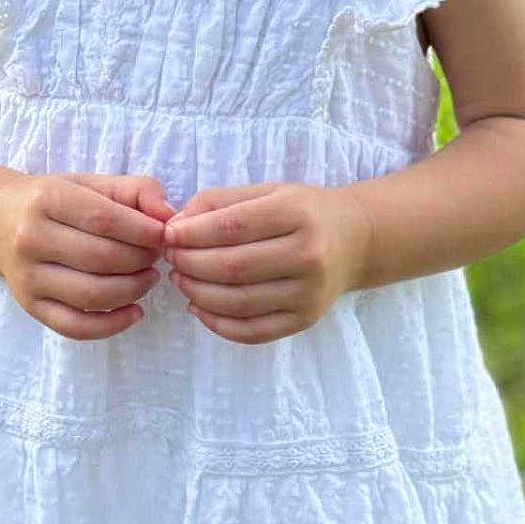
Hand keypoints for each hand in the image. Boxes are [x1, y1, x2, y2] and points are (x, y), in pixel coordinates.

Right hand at [0, 172, 174, 340]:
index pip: (105, 219)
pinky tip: (135, 312)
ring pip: (91, 295)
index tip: (164, 234)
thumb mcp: (92, 183)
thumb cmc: (55, 199)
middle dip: (141, 259)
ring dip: (133, 290)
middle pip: (101, 258)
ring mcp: (27, 277)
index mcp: (47, 199)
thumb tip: (168, 215)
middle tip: (158, 255)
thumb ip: (136, 190)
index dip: (143, 231)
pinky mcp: (29, 306)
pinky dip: (112, 326)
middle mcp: (31, 239)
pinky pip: (75, 326)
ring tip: (149, 277)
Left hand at [161, 182, 372, 344]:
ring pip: (239, 303)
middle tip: (170, 257)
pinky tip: (198, 307)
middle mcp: (307, 255)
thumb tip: (176, 225)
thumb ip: (220, 202)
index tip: (169, 234)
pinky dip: (217, 324)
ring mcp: (308, 294)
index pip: (233, 226)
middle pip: (233, 267)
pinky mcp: (304, 321)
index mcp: (297, 213)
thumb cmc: (304, 210)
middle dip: (191, 263)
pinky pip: (252, 331)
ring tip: (180, 279)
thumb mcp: (268, 191)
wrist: (356, 240)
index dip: (193, 233)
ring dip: (198, 293)